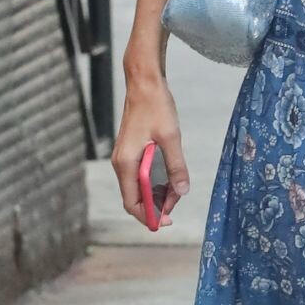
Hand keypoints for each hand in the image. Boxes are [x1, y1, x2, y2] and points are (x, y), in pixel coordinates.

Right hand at [112, 71, 189, 228]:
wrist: (144, 82)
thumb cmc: (156, 106)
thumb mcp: (171, 137)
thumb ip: (176, 167)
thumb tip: (182, 192)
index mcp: (126, 162)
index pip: (132, 202)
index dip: (148, 216)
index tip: (167, 221)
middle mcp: (121, 163)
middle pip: (135, 197)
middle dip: (155, 206)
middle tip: (177, 206)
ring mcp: (125, 157)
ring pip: (139, 186)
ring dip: (157, 193)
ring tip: (177, 191)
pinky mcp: (131, 151)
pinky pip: (141, 174)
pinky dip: (155, 181)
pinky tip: (171, 178)